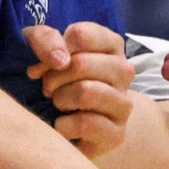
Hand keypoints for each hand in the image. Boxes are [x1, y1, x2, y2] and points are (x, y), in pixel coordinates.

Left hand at [22, 21, 136, 159]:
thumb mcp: (46, 51)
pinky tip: (62, 125)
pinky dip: (64, 125)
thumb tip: (59, 59)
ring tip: (58, 103)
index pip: (81, 35)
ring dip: (61, 99)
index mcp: (111, 45)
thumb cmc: (59, 80)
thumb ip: (45, 39)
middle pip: (82, 64)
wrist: (78, 123)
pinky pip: (86, 123)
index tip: (45, 64)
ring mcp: (123, 103)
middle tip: (48, 88)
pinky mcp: (117, 133)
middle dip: (54, 77)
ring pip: (86, 91)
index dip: (52, 49)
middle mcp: (124, 71)